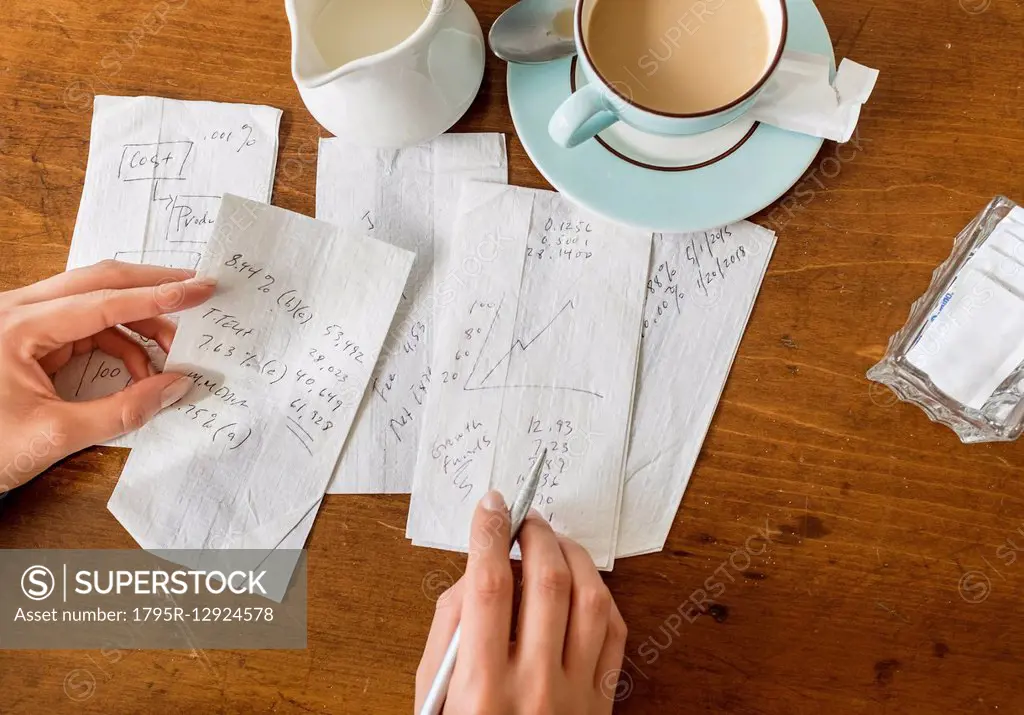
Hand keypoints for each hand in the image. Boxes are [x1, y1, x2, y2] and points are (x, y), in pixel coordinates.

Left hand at [0, 260, 215, 490]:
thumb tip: (176, 387)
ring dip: (138, 321)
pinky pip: (85, 327)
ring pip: (93, 301)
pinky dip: (119, 342)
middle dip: (152, 287)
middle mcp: (16, 311)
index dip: (158, 297)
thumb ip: (123, 411)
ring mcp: (21, 322)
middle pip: (98, 281)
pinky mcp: (28, 339)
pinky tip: (142, 369)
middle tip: (196, 290)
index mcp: (17, 327)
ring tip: (174, 347)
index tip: (199, 290)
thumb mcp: (56, 435)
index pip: (104, 301)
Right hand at [416, 491, 626, 713]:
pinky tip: (580, 582)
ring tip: (553, 542)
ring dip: (572, 555)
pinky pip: (614, 632)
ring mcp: (576, 695)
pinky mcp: (603, 701)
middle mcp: (534, 687)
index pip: (489, 587)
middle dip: (535, 534)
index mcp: (481, 687)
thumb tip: (473, 570)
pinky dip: (599, 594)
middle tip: (523, 518)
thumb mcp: (434, 698)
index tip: (491, 505)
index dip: (489, 534)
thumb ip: (447, 633)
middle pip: (546, 581)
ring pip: (590, 599)